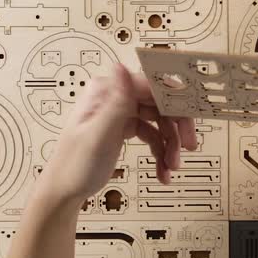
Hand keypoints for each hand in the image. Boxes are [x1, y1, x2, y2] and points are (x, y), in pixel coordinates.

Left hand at [37, 64, 196, 204]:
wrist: (64, 191)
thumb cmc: (74, 165)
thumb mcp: (98, 134)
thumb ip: (115, 101)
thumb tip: (121, 67)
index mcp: (107, 91)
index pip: (151, 85)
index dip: (174, 98)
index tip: (192, 111)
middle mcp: (117, 97)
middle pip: (160, 103)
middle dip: (177, 127)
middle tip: (189, 145)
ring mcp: (122, 112)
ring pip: (161, 122)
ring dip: (171, 145)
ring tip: (172, 166)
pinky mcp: (126, 128)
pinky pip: (154, 136)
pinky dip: (161, 153)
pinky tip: (163, 170)